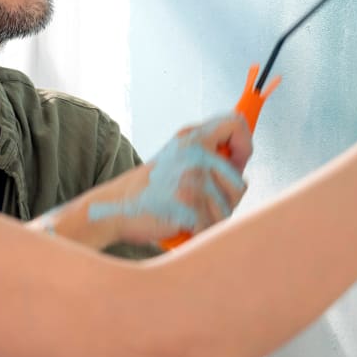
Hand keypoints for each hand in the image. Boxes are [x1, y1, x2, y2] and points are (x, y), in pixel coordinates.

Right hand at [68, 112, 251, 245]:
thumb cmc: (148, 189)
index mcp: (191, 138)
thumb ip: (205, 153)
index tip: (234, 162)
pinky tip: (179, 224)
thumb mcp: (175, 156)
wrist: (113, 208)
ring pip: (227, 208)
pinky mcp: (189, 205)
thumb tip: (241, 164)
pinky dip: (198, 232)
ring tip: (184, 212)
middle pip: (239, 181)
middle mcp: (194, 153)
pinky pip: (212, 226)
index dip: (244, 144)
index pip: (236, 124)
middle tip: (197, 201)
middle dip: (224, 199)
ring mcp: (191, 179)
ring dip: (210, 219)